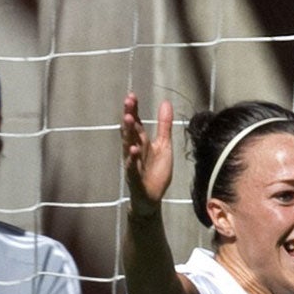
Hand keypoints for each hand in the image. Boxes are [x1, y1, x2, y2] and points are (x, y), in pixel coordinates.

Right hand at [120, 94, 176, 215]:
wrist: (151, 198)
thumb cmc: (155, 171)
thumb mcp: (164, 145)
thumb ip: (164, 125)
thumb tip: (166, 102)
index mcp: (141, 141)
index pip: (137, 122)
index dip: (134, 110)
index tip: (132, 95)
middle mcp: (134, 150)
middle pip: (131, 130)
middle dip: (129, 116)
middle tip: (128, 101)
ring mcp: (133, 163)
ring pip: (128, 146)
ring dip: (128, 133)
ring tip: (128, 119)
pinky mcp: (135, 178)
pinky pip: (132, 167)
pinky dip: (132, 159)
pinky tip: (133, 150)